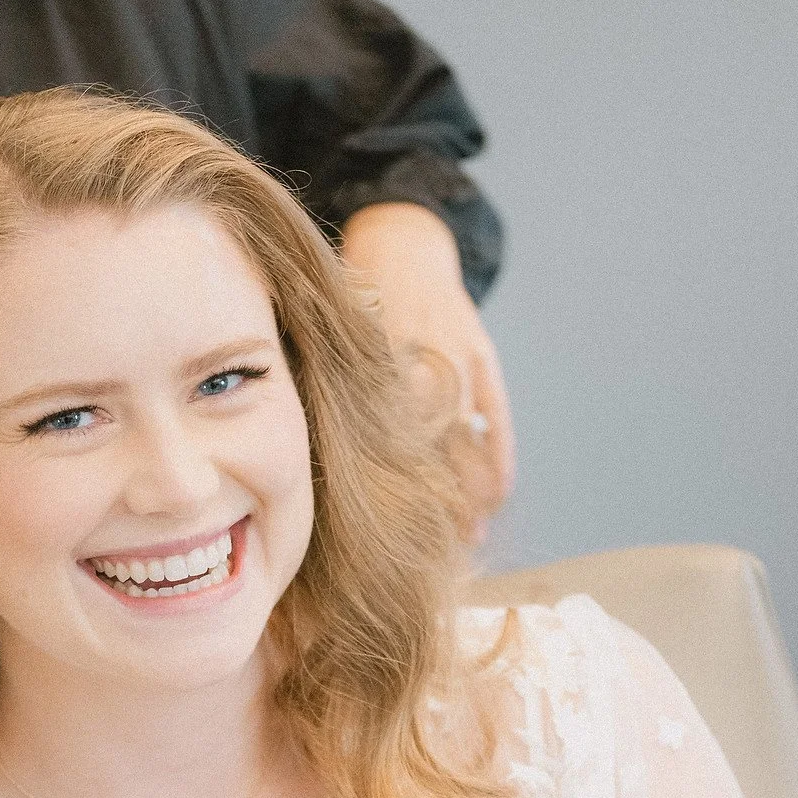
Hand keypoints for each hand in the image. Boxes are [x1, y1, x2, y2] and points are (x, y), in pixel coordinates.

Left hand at [340, 204, 515, 537]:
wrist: (403, 242)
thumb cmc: (350, 305)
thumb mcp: (333, 344)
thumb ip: (325, 394)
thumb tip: (298, 464)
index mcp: (379, 366)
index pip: (391, 444)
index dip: (391, 493)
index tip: (384, 536)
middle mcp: (422, 364)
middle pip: (432, 451)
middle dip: (434, 505)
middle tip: (429, 556)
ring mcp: (458, 361)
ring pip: (468, 440)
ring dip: (471, 493)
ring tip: (468, 539)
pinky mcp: (483, 358)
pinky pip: (497, 416)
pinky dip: (499, 457)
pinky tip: (498, 497)